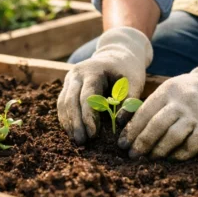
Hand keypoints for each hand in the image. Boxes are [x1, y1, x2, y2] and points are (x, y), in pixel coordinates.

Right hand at [58, 27, 152, 144]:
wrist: (117, 54)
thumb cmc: (128, 70)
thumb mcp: (135, 82)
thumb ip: (129, 101)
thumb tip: (119, 123)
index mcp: (93, 70)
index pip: (87, 96)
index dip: (89, 117)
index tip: (94, 135)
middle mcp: (77, 73)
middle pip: (71, 100)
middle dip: (76, 123)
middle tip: (82, 142)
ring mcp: (70, 78)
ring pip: (63, 102)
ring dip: (68, 122)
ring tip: (76, 140)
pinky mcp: (68, 85)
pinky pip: (62, 103)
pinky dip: (66, 118)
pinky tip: (72, 131)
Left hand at [119, 51, 197, 159]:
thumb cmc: (188, 93)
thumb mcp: (169, 90)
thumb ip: (150, 105)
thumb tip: (124, 125)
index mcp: (168, 90)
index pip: (145, 113)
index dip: (132, 130)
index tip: (122, 144)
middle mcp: (183, 101)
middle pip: (157, 126)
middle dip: (142, 143)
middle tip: (132, 155)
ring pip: (173, 137)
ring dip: (158, 151)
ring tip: (149, 158)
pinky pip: (191, 146)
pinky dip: (178, 155)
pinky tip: (170, 159)